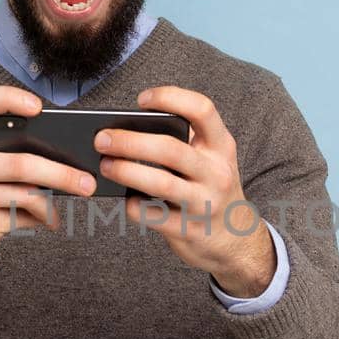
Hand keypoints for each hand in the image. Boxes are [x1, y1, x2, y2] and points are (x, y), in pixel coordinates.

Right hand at [0, 85, 97, 292]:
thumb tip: (59, 151)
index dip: (7, 98)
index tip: (38, 107)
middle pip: (19, 163)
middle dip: (60, 173)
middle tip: (87, 180)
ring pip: (26, 194)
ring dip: (58, 198)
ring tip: (78, 195)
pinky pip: (22, 218)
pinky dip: (41, 217)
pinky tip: (48, 218)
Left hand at [94, 85, 276, 295]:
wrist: (236, 240)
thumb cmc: (211, 189)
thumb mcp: (211, 160)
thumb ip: (183, 143)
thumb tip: (128, 129)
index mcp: (222, 147)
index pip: (202, 110)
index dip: (170, 97)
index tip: (141, 100)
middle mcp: (217, 173)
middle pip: (171, 149)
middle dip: (130, 141)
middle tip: (102, 139)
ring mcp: (205, 203)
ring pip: (160, 183)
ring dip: (126, 171)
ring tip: (105, 165)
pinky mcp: (189, 230)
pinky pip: (153, 215)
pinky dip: (133, 206)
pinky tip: (126, 199)